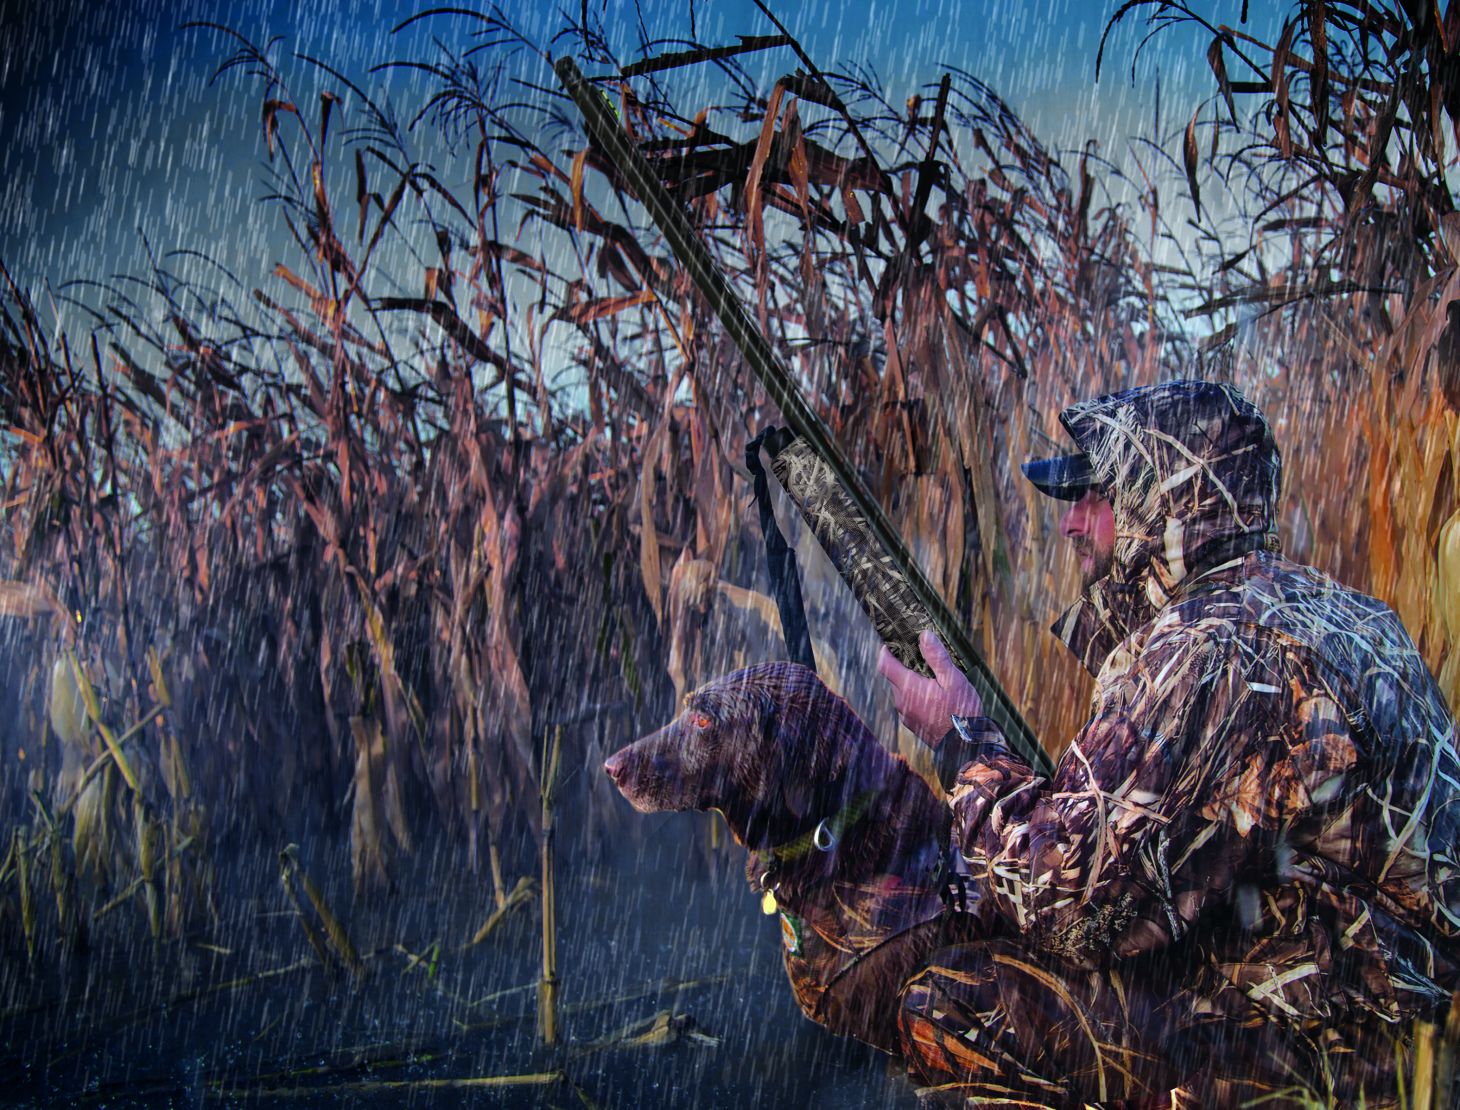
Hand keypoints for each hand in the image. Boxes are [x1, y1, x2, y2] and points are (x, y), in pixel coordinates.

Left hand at [877, 629, 983, 748]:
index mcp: (909, 688)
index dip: (885, 651)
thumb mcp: (953, 679)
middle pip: (893, 677)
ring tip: (933, 679)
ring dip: (911, 683)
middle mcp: (902, 702)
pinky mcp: (912, 724)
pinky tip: (934, 697)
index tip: (892, 643)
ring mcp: (906, 715)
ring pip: (901, 691)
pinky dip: (916, 696)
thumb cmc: (961, 712)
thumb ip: (937, 657)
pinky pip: (908, 704)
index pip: (884, 664)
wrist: (966, 746)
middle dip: (904, 666)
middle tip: (922, 658)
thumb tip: (924, 635)